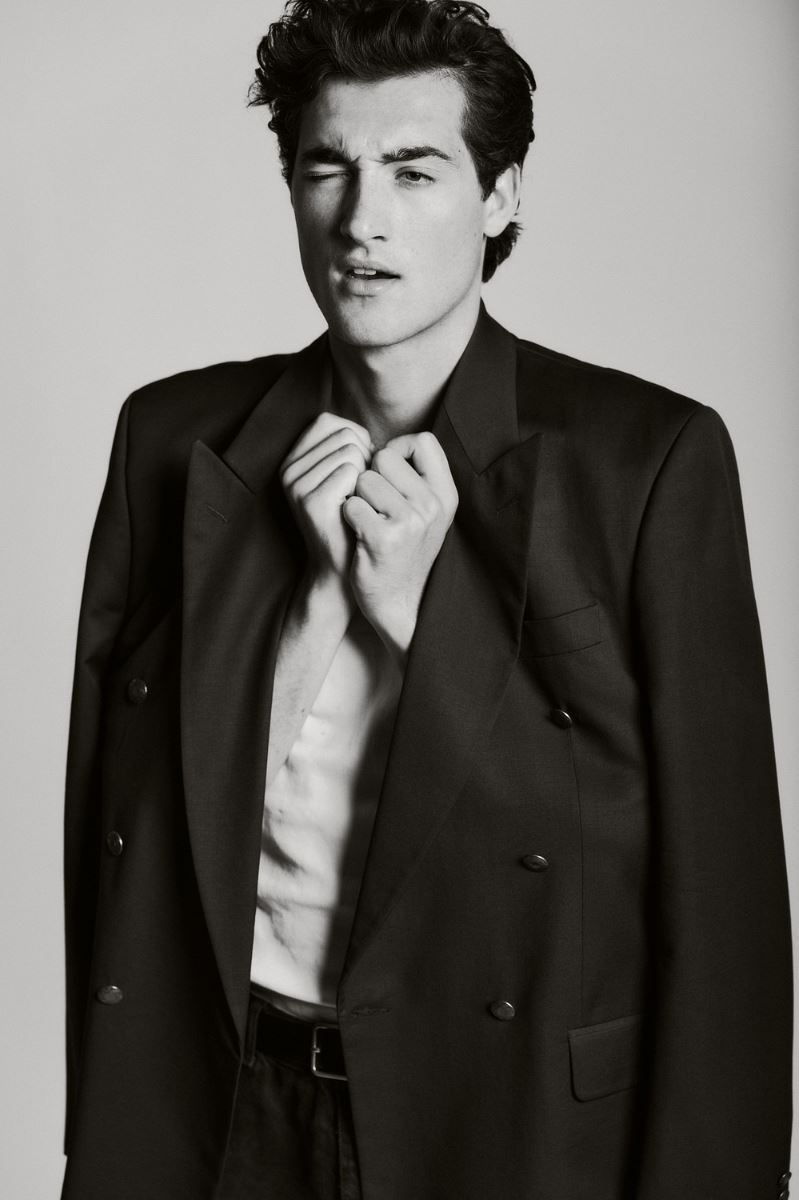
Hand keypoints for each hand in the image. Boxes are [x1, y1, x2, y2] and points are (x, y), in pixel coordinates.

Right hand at [280, 412, 372, 583]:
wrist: (342, 570)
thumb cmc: (352, 520)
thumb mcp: (343, 479)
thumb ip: (346, 448)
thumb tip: (366, 434)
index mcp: (292, 460)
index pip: (329, 422)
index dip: (355, 438)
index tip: (361, 468)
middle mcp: (289, 470)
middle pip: (343, 434)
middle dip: (365, 456)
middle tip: (362, 489)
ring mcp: (297, 485)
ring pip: (351, 451)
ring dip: (366, 473)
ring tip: (359, 501)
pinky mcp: (311, 501)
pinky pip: (352, 471)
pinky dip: (365, 487)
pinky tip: (358, 509)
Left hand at [341, 431, 457, 660]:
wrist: (399, 603)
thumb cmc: (404, 551)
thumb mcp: (426, 513)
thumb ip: (417, 478)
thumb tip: (386, 444)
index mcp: (446, 495)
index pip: (423, 441)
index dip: (398, 448)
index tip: (388, 472)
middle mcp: (432, 505)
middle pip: (386, 456)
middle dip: (371, 474)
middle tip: (375, 504)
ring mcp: (410, 522)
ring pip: (364, 479)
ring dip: (358, 497)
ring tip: (368, 521)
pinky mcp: (383, 538)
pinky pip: (352, 504)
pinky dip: (348, 516)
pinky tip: (359, 535)